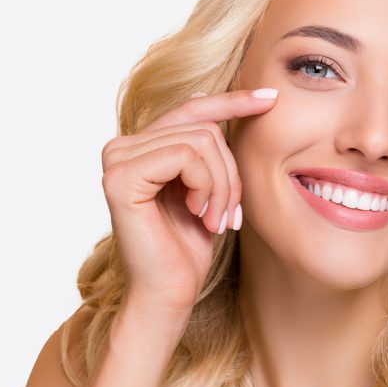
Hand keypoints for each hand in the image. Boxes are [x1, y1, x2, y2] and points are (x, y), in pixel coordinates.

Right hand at [100, 87, 277, 322]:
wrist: (168, 294)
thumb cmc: (187, 247)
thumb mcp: (204, 185)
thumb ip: (200, 145)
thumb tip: (201, 92)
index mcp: (140, 146)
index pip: (192, 108)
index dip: (232, 101)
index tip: (271, 99)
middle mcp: (121, 147)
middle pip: (204, 126)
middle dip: (229, 172)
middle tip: (227, 214)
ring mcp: (116, 160)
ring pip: (201, 141)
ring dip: (222, 185)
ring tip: (214, 219)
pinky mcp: (121, 177)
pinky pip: (186, 156)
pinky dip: (206, 186)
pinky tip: (198, 214)